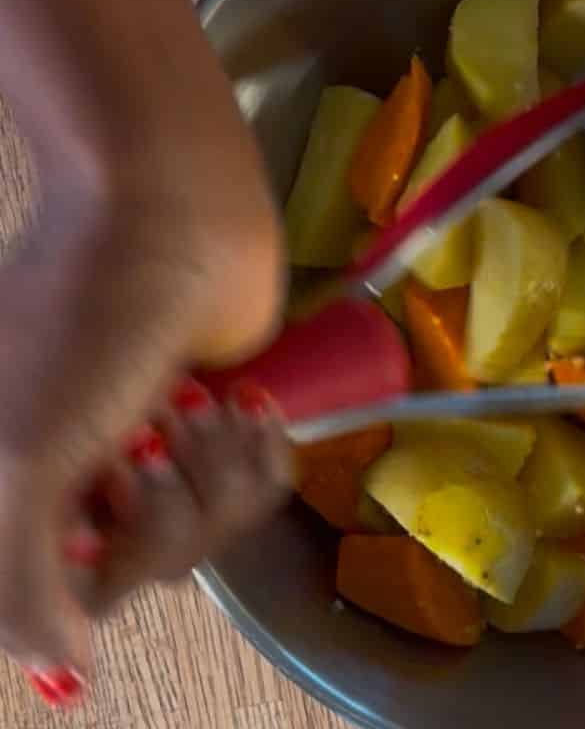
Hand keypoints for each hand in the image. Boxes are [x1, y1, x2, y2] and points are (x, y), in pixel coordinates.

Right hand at [0, 172, 290, 708]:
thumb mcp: (18, 458)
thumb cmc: (79, 326)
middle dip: (160, 510)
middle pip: (144, 573)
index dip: (89, 572)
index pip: (61, 597)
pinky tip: (243, 400)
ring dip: (213, 471)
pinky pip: (260, 487)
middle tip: (146, 439)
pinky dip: (260, 452)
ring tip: (196, 401)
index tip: (97, 512)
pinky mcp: (226, 417)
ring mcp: (162, 446)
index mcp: (19, 491)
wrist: (169, 214)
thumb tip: (67, 670)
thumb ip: (18, 583)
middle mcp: (86, 478)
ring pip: (210, 534)